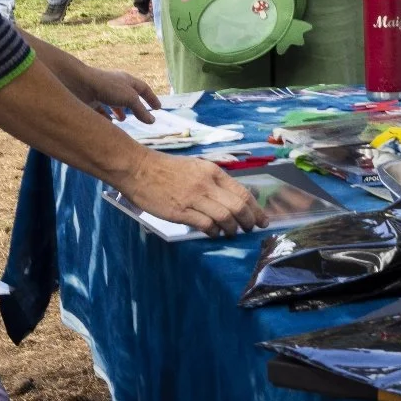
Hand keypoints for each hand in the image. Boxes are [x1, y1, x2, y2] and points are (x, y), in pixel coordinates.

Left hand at [77, 65, 158, 122]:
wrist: (79, 84)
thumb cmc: (107, 87)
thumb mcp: (130, 98)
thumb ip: (141, 110)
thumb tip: (152, 121)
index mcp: (126, 80)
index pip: (143, 88)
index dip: (151, 98)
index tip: (158, 108)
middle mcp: (115, 85)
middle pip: (128, 95)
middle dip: (134, 106)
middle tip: (140, 116)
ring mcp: (102, 93)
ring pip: (113, 103)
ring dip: (118, 112)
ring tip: (121, 121)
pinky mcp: (90, 101)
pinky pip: (99, 110)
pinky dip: (104, 118)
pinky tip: (106, 125)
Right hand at [121, 151, 260, 237]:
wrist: (138, 168)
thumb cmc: (166, 169)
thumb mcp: (196, 167)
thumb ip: (213, 181)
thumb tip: (231, 199)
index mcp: (212, 172)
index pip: (243, 193)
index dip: (256, 209)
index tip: (262, 220)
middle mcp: (206, 184)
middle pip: (238, 207)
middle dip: (249, 222)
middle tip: (250, 229)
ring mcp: (193, 198)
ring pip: (225, 218)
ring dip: (232, 229)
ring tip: (230, 233)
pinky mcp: (180, 211)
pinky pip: (205, 225)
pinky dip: (213, 232)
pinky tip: (213, 233)